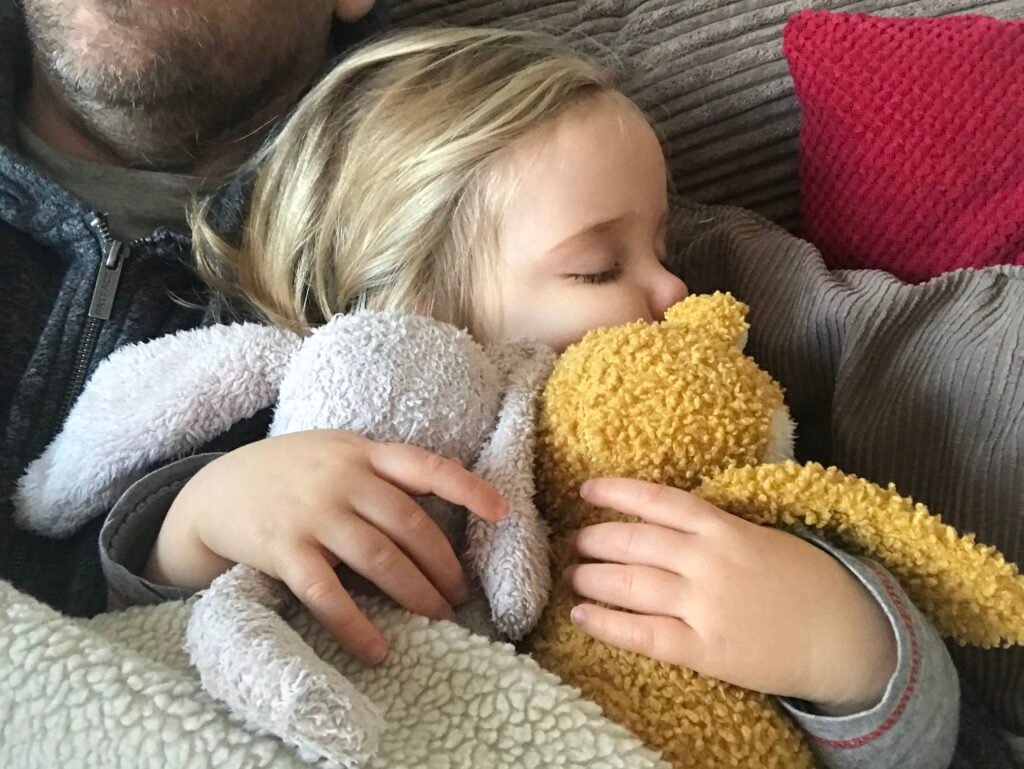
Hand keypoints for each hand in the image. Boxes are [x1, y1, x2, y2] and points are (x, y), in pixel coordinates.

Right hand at [145, 430, 507, 664]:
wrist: (215, 490)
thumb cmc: (288, 472)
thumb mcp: (335, 451)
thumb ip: (380, 468)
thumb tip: (442, 491)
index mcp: (362, 452)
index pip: (426, 466)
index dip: (468, 488)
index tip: (502, 512)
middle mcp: (342, 479)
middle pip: (409, 525)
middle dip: (443, 565)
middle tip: (460, 595)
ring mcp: (313, 514)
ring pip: (378, 559)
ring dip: (415, 593)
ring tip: (437, 617)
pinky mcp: (284, 550)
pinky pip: (327, 594)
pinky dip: (355, 625)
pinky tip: (377, 649)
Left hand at [565, 478, 896, 713]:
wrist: (847, 638)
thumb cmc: (808, 582)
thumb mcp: (764, 536)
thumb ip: (717, 527)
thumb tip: (667, 518)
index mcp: (726, 529)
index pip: (660, 501)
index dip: (619, 492)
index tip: (586, 489)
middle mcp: (710, 562)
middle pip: (635, 542)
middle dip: (596, 539)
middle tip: (572, 541)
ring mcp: (706, 606)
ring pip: (631, 585)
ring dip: (592, 578)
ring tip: (570, 575)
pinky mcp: (706, 649)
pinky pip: (644, 634)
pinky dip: (608, 624)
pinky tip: (582, 615)